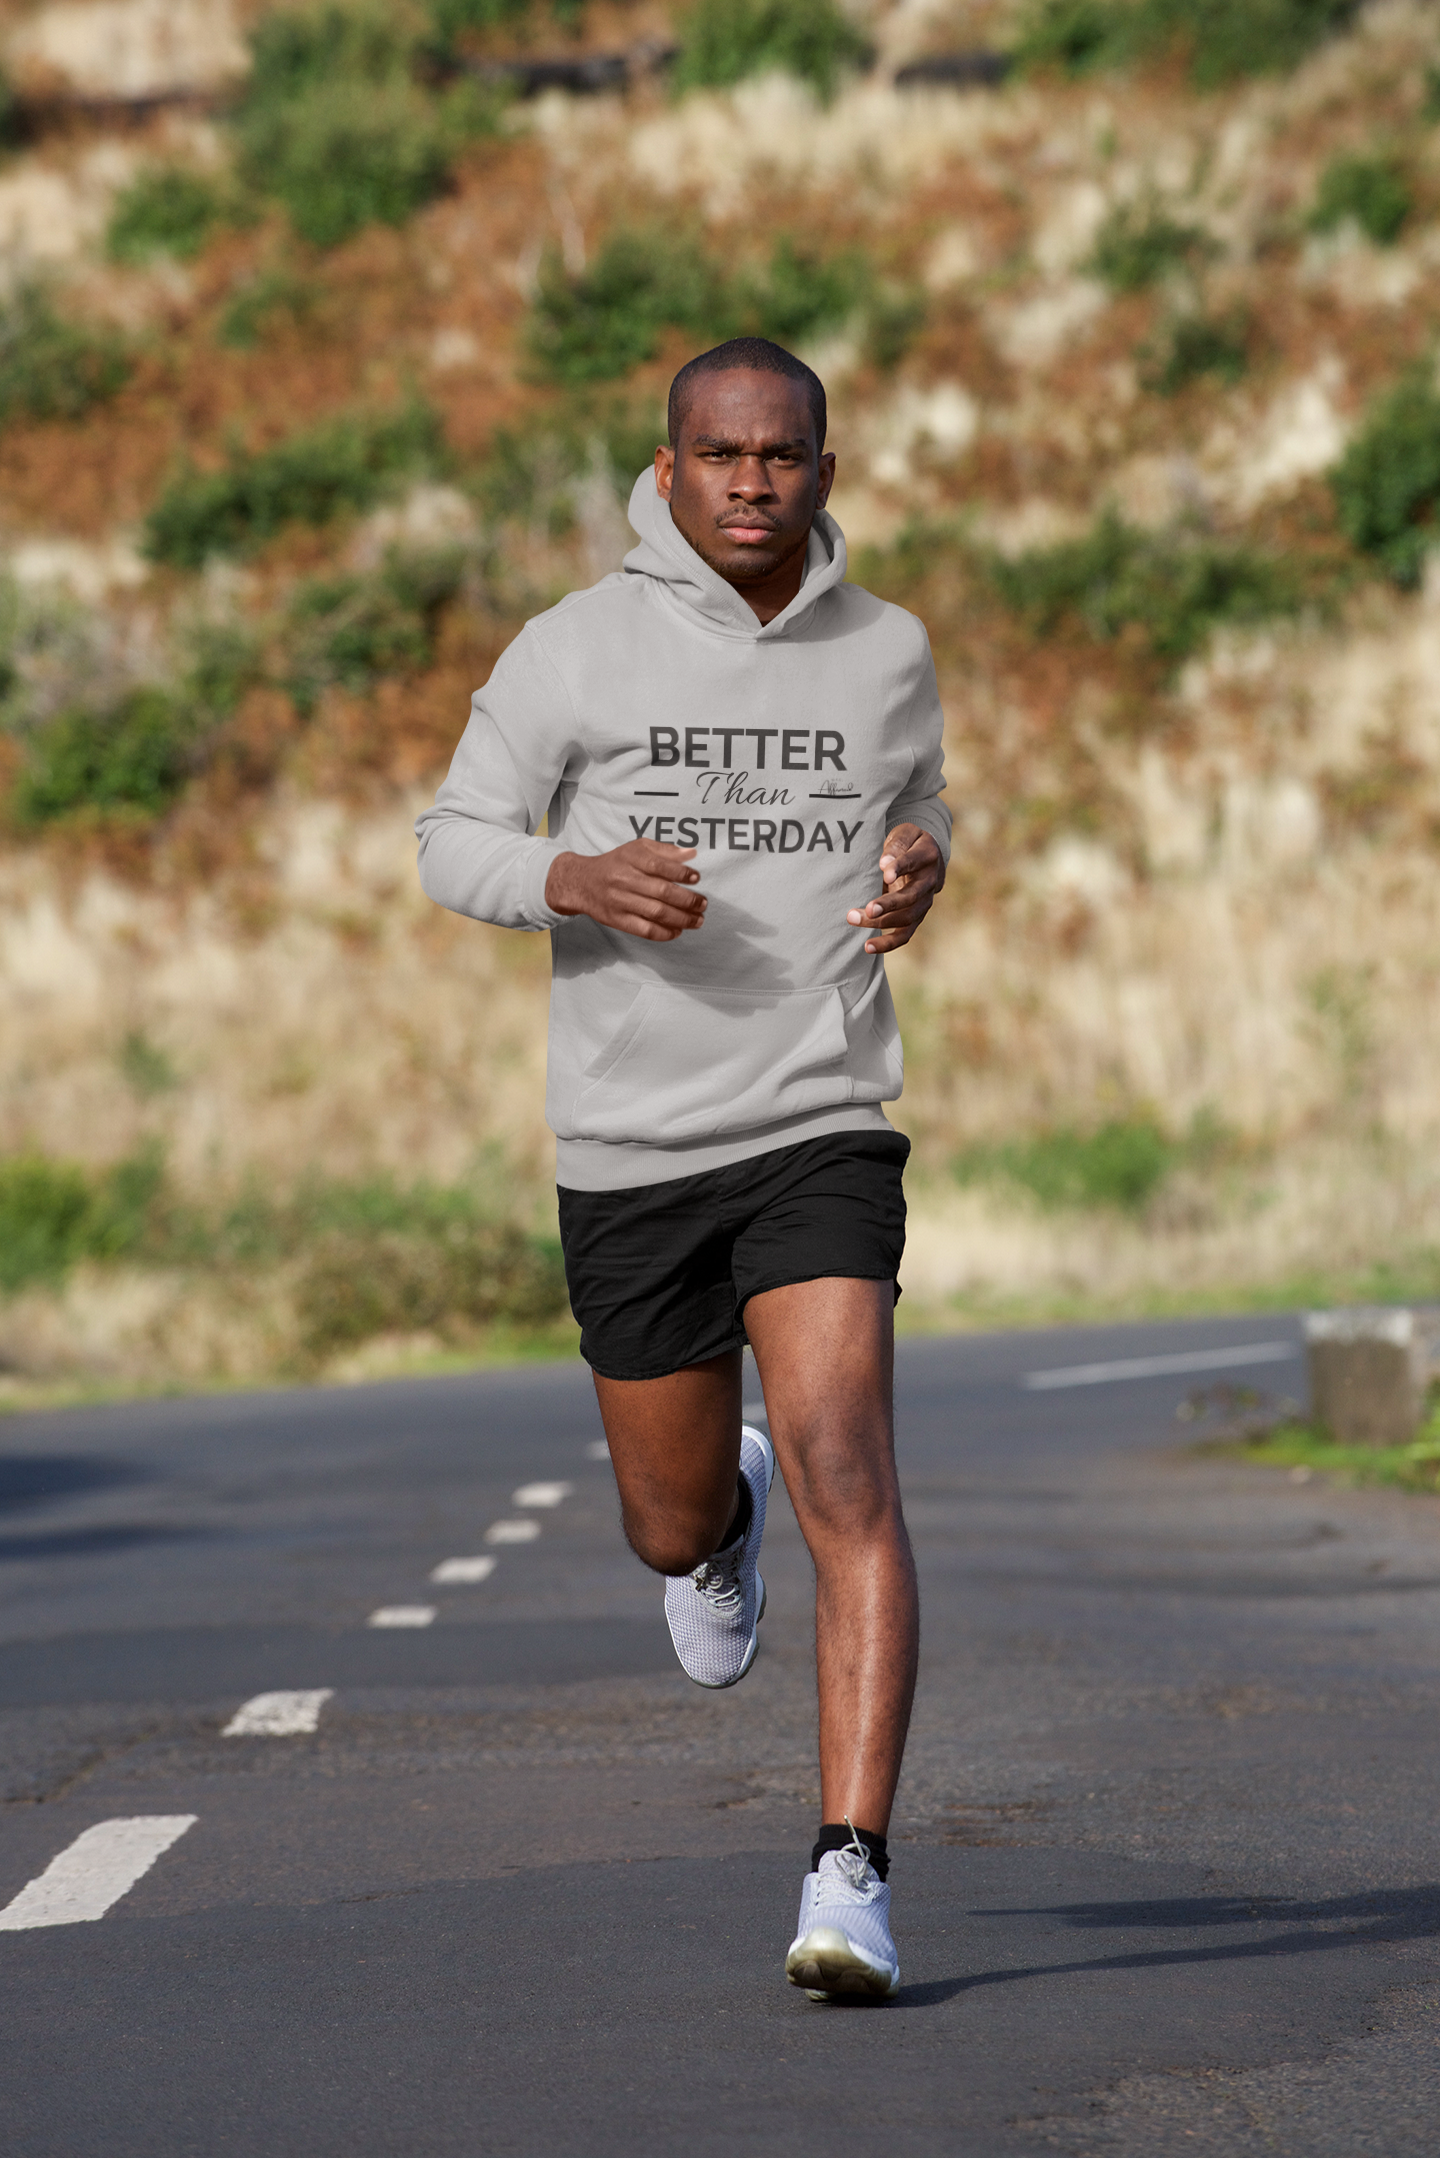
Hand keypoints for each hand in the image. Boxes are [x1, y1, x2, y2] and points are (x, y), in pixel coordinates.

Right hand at [545, 839, 705, 941]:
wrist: (582, 882)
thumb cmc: (616, 863)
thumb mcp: (636, 848)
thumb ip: (664, 850)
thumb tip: (691, 853)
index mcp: (631, 859)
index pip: (659, 866)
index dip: (681, 873)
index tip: (696, 878)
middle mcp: (625, 880)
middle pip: (662, 892)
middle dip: (688, 900)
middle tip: (703, 904)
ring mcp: (621, 902)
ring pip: (656, 913)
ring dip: (682, 919)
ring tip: (698, 920)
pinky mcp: (618, 920)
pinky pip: (645, 930)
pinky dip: (665, 933)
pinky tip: (678, 931)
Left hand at [846, 824, 944, 953]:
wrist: (926, 857)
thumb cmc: (909, 843)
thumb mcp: (905, 834)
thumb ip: (896, 846)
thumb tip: (884, 864)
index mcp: (928, 856)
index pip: (914, 862)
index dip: (900, 868)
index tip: (884, 873)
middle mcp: (930, 882)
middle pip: (911, 897)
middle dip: (888, 904)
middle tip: (867, 908)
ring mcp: (924, 903)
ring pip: (906, 919)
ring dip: (880, 922)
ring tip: (853, 919)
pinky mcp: (915, 917)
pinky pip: (904, 935)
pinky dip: (887, 943)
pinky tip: (867, 946)